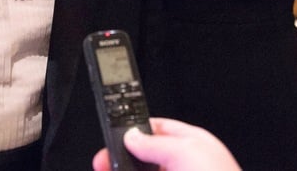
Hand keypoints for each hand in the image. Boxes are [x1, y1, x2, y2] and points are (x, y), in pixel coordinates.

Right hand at [91, 118, 240, 170]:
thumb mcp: (186, 152)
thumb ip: (156, 143)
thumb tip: (131, 135)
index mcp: (192, 145)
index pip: (156, 130)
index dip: (133, 130)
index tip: (112, 137)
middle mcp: (183, 166)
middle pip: (143, 158)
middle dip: (121, 158)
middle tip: (104, 163)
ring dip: (123, 170)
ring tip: (109, 169)